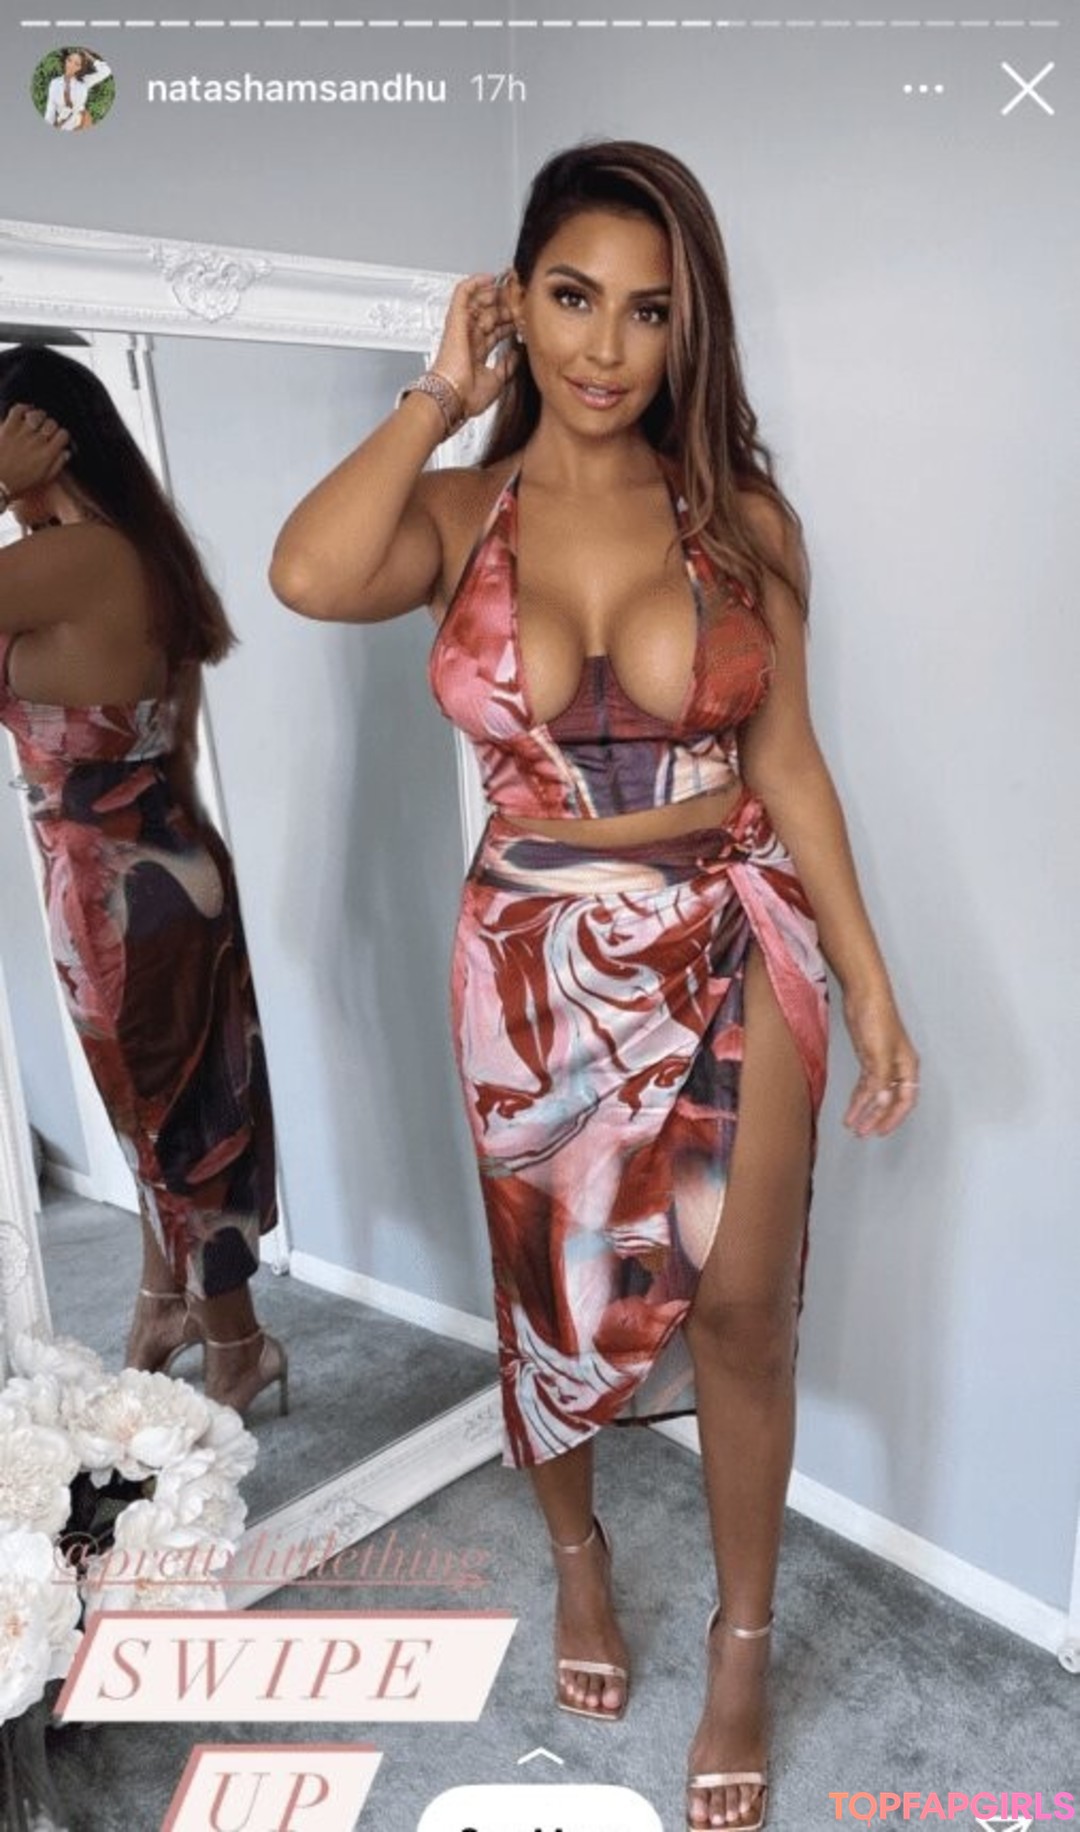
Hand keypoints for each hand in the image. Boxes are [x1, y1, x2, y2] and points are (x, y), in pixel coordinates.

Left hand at [0, 404, 70, 497]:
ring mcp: (22, 434)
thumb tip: (66, 453)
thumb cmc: (17, 484)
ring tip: (36, 420)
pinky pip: (18, 410)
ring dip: (38, 416)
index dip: (62, 435)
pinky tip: (24, 411)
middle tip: (46, 430)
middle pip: (51, 423)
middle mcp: (37, 442)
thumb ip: (57, 465)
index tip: (58, 438)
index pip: (63, 435)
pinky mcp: (8, 428)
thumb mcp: (43, 480)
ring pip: (37, 415)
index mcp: (47, 455)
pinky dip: (23, 408)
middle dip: (51, 426)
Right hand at [430, 272, 520, 421]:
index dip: (510, 321)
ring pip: (479, 302)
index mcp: (477, 353)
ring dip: (495, 293)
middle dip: (506, 306)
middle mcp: (469, 338)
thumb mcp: (498, 380)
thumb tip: (518, 353)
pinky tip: (489, 278)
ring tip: (510, 286)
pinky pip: (462, 293)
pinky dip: (475, 283)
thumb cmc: (468, 396)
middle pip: (490, 314)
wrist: (454, 397)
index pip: (496, 330)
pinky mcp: (456, 320)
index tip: (524, 315)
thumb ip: (508, 364)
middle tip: (521, 297)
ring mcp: (462, 328)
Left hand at [841, 982, 919, 1137]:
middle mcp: (898, 1068)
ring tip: (853, 1125)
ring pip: (876, 1094)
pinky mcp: (869, 1058)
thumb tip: (883, 1103)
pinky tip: (851, 1108)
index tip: (880, 1131)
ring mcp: (883, 1063)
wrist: (864, 995)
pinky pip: (866, 1084)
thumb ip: (882, 1080)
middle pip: (891, 1101)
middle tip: (863, 1133)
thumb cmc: (877, 1018)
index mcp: (908, 1066)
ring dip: (865, 1110)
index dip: (894, 1118)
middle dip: (877, 1118)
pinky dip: (859, 1097)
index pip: (906, 1100)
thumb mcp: (879, 1052)